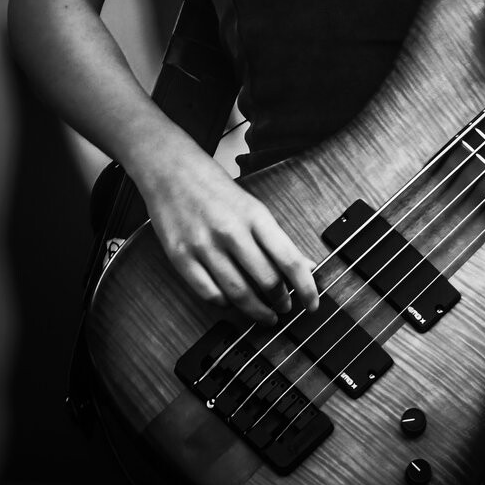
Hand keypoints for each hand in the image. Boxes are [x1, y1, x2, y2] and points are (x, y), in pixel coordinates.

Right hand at [138, 142, 319, 324]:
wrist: (171, 169)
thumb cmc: (215, 188)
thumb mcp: (253, 207)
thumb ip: (278, 239)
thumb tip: (306, 266)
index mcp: (255, 215)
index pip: (289, 259)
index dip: (306, 288)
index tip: (313, 304)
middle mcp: (231, 231)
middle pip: (266, 280)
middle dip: (281, 302)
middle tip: (285, 308)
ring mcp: (204, 245)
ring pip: (238, 293)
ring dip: (256, 310)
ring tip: (265, 315)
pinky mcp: (180, 257)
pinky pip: (208, 293)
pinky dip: (225, 304)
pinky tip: (232, 302)